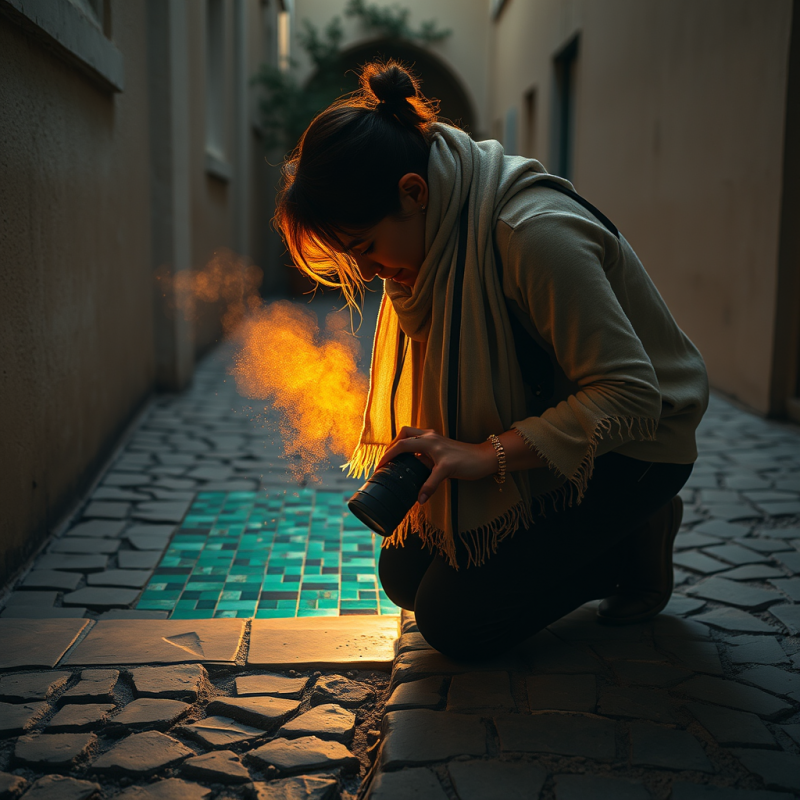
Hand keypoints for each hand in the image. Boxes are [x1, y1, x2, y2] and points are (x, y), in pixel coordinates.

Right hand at [376, 426, 497, 504]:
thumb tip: (418, 500)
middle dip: (392, 446)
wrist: (485, 458)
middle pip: (403, 435)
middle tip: (386, 461)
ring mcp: (434, 439)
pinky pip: (419, 444)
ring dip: (401, 446)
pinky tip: (412, 464)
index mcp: (428, 441)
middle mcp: (429, 437)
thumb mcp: (446, 473)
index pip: (401, 445)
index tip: (379, 467)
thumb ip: (430, 485)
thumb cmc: (468, 462)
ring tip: (395, 461)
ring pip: (411, 437)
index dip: (388, 456)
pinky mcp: (439, 445)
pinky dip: (412, 450)